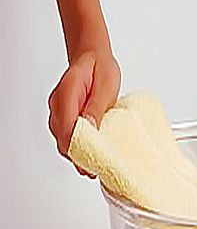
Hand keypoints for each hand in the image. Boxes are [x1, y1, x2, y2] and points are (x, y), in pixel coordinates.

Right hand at [48, 50, 120, 175]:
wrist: (92, 56)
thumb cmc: (99, 67)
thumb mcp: (105, 86)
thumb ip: (97, 107)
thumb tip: (92, 128)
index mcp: (67, 94)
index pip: (66, 127)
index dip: (75, 149)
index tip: (87, 164)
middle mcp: (58, 104)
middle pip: (62, 138)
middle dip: (76, 157)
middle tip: (93, 172)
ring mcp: (59, 111)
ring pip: (63, 139)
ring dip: (76, 154)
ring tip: (93, 168)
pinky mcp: (65, 116)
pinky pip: (67, 135)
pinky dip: (77, 147)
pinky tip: (90, 156)